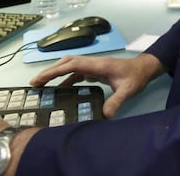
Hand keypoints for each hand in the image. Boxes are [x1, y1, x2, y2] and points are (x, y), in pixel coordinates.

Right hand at [29, 53, 165, 117]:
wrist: (145, 69)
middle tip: (34, 83)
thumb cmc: (136, 77)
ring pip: (70, 66)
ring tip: (42, 85)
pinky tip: (61, 89)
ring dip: (56, 74)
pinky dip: (66, 78)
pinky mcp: (95, 70)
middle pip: (67, 62)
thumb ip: (117, 101)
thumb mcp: (128, 90)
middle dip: (50, 71)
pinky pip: (76, 72)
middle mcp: (93, 63)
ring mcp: (94, 66)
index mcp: (98, 64)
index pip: (72, 64)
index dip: (55, 71)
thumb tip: (105, 115)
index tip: (41, 79)